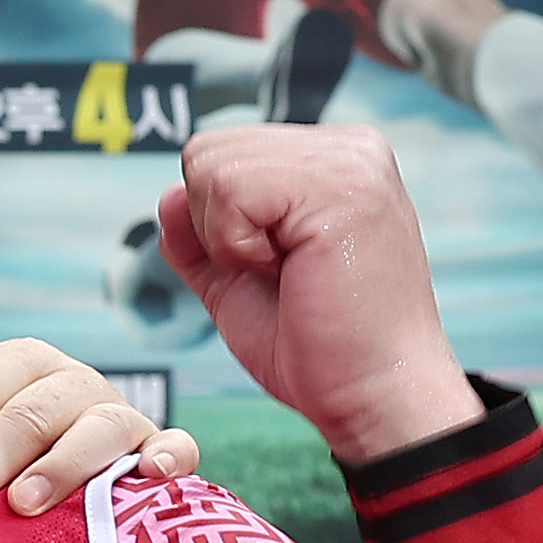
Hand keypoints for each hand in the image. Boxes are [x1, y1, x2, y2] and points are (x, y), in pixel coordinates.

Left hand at [0, 340, 201, 535]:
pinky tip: (149, 475)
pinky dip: (167, 457)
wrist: (44, 470)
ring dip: (59, 466)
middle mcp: (70, 382)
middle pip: (24, 417)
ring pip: (95, 429)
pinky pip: (175, 447)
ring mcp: (118, 414)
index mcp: (17, 364)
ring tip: (22, 505)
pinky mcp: (156, 449)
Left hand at [150, 124, 484, 464]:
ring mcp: (350, 161)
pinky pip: (229, 190)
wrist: (373, 394)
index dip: (218, 224)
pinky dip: (237, 245)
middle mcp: (348, 148)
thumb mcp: (236, 281)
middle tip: (282, 272)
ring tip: (291, 271)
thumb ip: (200, 235)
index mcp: (332, 161)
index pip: (221, 152)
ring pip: (211, 166)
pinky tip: (292, 270)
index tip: (278, 268)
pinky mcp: (343, 185)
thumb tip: (169, 193)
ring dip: (228, 239)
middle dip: (216, 227)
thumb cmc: (317, 348)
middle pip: (207, 151)